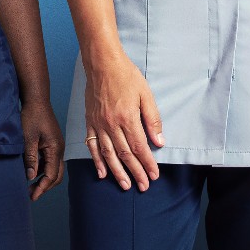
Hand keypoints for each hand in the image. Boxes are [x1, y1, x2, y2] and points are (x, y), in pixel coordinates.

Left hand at [21, 94, 65, 198]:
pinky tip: (31, 170)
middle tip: (30, 194)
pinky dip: (42, 169)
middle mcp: (59, 149)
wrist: (37, 99)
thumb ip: (30, 158)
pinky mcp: (52, 143)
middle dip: (44, 186)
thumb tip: (31, 176)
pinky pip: (50, 161)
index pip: (51, 175)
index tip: (32, 196)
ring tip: (29, 185)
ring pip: (54, 169)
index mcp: (55, 149)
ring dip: (43, 178)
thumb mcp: (28, 138)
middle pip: (56, 175)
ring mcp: (57, 146)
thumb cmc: (32, 116)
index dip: (42, 187)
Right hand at [81, 52, 164, 190]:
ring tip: (125, 185)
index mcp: (127, 118)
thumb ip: (153, 119)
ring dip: (117, 172)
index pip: (139, 147)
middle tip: (143, 186)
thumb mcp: (146, 94)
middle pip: (125, 154)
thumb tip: (159, 141)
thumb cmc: (127, 76)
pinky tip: (102, 173)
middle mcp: (112, 124)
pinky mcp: (90, 122)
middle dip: (135, 172)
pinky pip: (92, 146)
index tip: (154, 175)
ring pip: (108, 154)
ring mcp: (99, 125)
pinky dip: (97, 161)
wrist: (102, 64)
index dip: (147, 163)